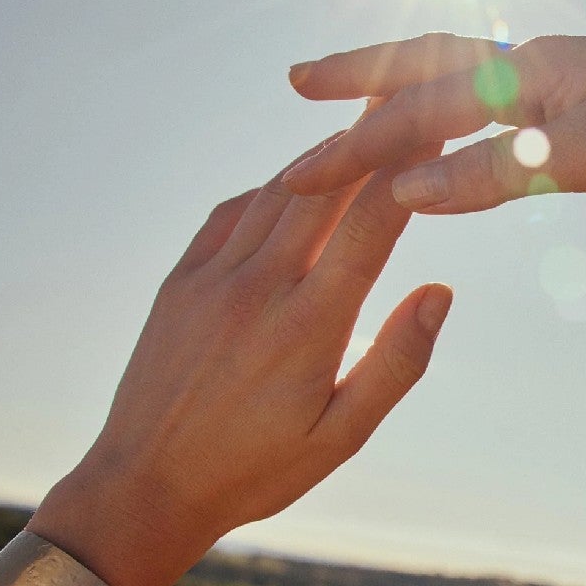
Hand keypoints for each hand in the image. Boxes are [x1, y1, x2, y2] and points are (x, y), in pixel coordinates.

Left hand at [30, 167, 451, 585]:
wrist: (145, 487)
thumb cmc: (255, 471)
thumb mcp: (342, 436)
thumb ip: (397, 362)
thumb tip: (440, 291)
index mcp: (309, 326)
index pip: (371, 224)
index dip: (408, 170)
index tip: (439, 130)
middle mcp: (259, 288)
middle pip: (325, 189)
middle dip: (370, 142)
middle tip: (406, 99)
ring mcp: (212, 279)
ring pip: (278, 193)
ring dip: (322, 157)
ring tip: (360, 125)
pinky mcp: (180, 282)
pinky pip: (231, 213)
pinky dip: (271, 189)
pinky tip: (294, 183)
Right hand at [280, 30, 585, 212]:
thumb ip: (495, 173)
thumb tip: (405, 191)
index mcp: (527, 71)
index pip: (415, 111)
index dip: (352, 148)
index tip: (293, 174)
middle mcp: (536, 61)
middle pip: (426, 64)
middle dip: (358, 78)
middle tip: (297, 84)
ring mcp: (565, 76)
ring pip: (463, 77)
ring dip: (406, 89)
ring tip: (362, 97)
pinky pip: (499, 102)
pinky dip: (460, 112)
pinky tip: (463, 128)